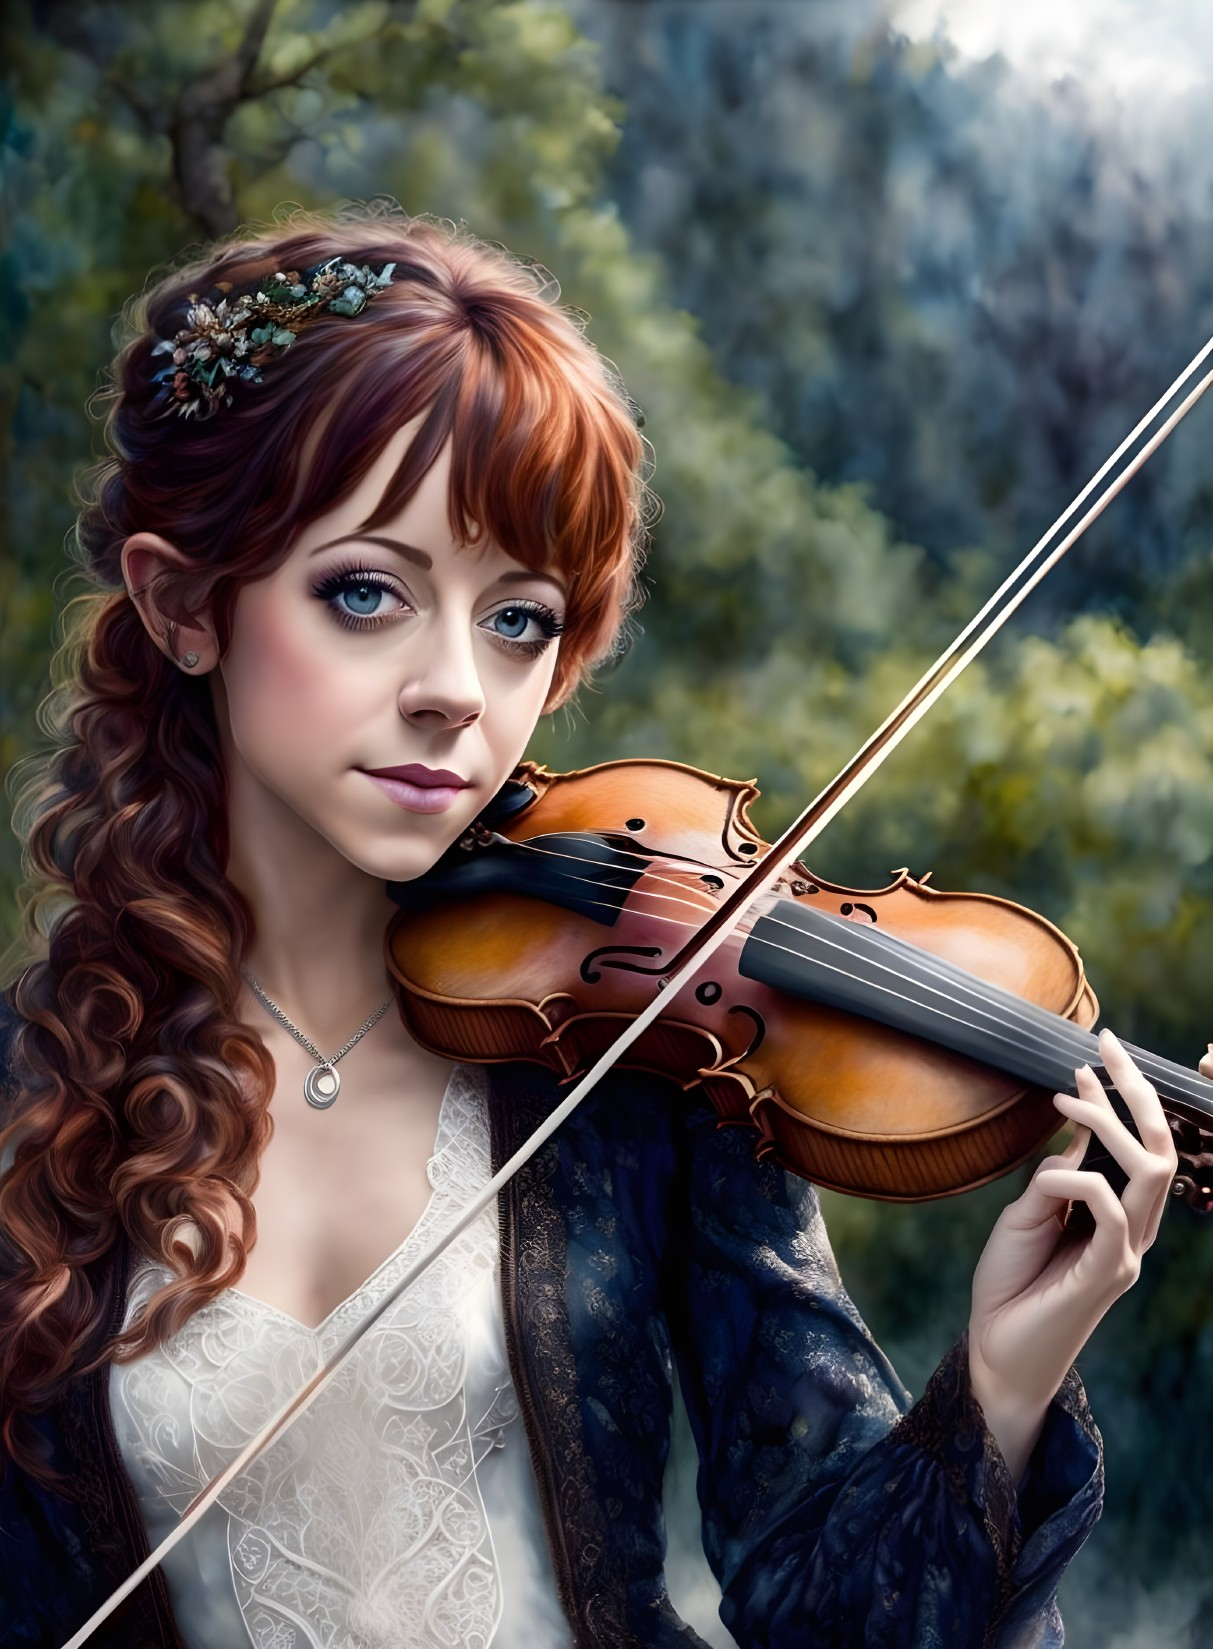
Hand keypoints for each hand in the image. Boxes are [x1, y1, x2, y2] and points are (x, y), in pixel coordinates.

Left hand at [967, 1027, 1177, 1484]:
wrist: (996, 1353)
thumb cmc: (1010, 1286)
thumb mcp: (1028, 1216)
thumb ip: (1058, 1180)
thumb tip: (1077, 1135)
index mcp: (1116, 1217)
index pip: (1139, 1146)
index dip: (1122, 1097)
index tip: (1092, 1054)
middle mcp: (1132, 1232)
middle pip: (1160, 1150)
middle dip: (1137, 1092)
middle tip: (1106, 1045)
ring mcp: (1125, 1253)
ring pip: (1150, 1173)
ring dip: (1111, 1122)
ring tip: (1071, 1092)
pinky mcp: (1108, 1274)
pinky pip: (1111, 1211)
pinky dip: (1080, 1182)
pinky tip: (1049, 1179)